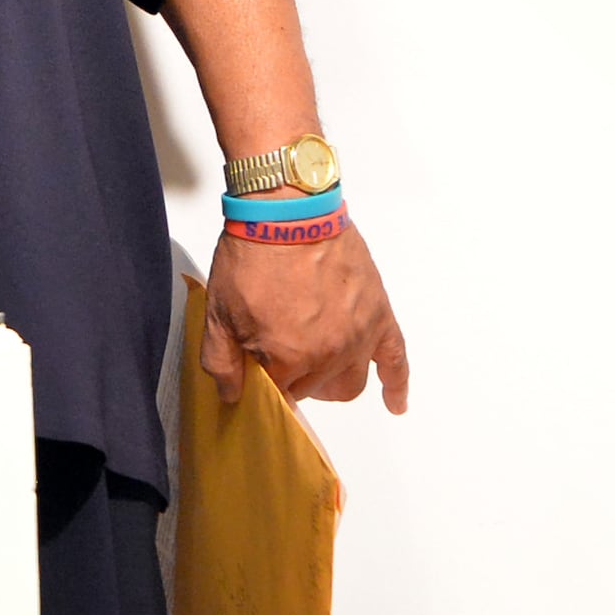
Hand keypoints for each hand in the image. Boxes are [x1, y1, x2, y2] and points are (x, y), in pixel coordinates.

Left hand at [203, 221, 409, 412]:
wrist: (287, 211)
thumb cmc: (253, 256)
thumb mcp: (218, 312)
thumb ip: (221, 362)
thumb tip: (233, 396)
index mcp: (287, 358)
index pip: (277, 396)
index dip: (264, 385)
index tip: (258, 374)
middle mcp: (328, 355)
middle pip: (312, 390)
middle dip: (294, 381)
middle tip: (281, 358)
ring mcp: (358, 338)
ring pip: (349, 383)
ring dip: (331, 384)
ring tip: (316, 369)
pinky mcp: (379, 317)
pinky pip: (396, 360)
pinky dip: (396, 385)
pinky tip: (394, 403)